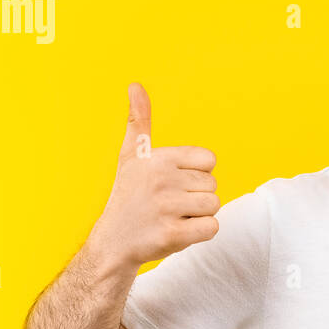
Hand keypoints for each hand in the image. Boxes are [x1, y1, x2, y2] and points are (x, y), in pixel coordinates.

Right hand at [87, 83, 219, 270]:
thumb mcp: (132, 156)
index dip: (196, 174)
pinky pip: (212, 228)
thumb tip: (135, 85)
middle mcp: (161, 180)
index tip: (173, 182)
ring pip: (214, 206)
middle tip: (169, 204)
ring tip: (173, 217)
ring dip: (198, 216)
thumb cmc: (129, 196)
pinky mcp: (172, 234)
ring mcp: (166, 208)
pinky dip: (200, 233)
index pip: (209, 160)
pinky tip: (177, 231)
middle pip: (213, 185)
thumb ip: (139, 120)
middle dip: (197, 197)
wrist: (113, 242)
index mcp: (158, 158)